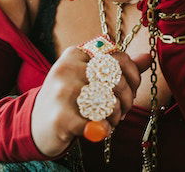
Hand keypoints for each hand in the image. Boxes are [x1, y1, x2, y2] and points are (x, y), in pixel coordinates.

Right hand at [31, 46, 151, 156]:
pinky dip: (104, 129)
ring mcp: (61, 92)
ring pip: (108, 101)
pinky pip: (96, 123)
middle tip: (124, 109)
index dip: (132, 74)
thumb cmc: (70, 97)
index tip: (131, 87)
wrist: (36, 123)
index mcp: (75, 53)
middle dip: (127, 97)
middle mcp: (67, 68)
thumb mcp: (89, 77)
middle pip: (115, 79)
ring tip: (111, 119)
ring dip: (116, 115)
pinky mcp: (60, 117)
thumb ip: (118, 67)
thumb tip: (148, 57)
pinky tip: (99, 129)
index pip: (117, 57)